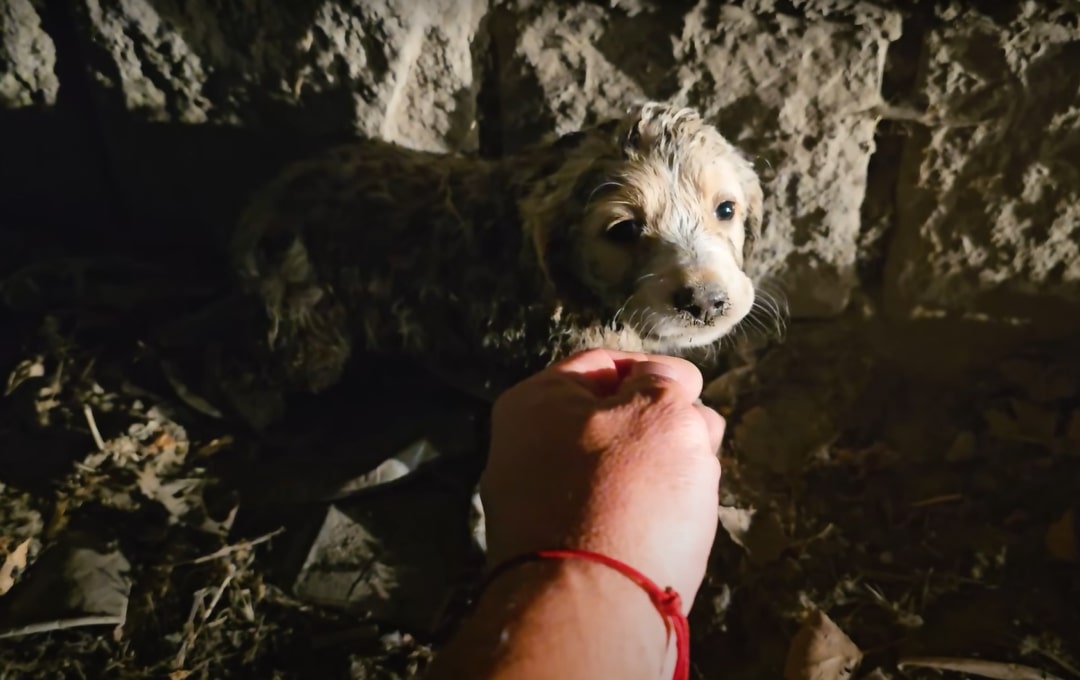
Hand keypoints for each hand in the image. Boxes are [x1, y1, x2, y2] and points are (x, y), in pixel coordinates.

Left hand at [479, 348, 724, 607]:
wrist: (592, 610)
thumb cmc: (629, 494)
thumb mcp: (662, 411)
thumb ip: (665, 383)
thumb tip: (664, 381)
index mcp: (535, 402)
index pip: (604, 364)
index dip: (658, 372)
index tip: (694, 393)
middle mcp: (524, 450)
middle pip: (612, 419)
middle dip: (666, 428)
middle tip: (701, 446)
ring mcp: (537, 505)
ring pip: (617, 470)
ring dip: (662, 474)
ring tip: (691, 494)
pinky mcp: (559, 553)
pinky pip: (611, 515)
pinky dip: (644, 516)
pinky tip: (673, 530)